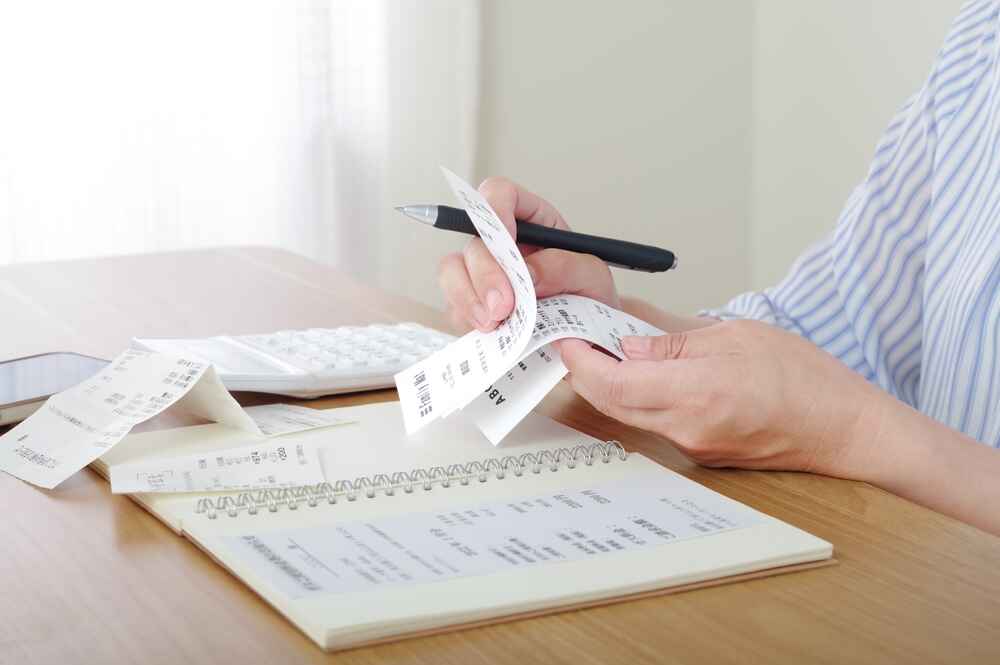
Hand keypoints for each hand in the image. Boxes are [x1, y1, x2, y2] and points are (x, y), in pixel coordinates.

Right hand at [438, 177, 618, 333]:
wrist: (584, 338)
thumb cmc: (589, 298)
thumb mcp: (593, 276)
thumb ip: (567, 267)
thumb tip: (529, 272)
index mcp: (530, 221)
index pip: (499, 194)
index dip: (493, 210)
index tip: (505, 242)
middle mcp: (500, 243)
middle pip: (474, 240)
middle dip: (486, 274)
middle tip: (504, 306)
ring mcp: (481, 273)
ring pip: (452, 270)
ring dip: (469, 298)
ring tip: (496, 324)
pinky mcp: (471, 302)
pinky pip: (453, 305)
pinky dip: (469, 320)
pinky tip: (494, 332)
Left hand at [557, 319, 882, 476]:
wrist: (843, 430)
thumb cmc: (804, 378)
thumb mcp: (736, 336)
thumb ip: (673, 341)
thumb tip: (626, 341)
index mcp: (696, 391)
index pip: (612, 381)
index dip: (580, 360)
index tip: (568, 337)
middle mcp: (686, 427)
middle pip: (610, 402)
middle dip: (584, 371)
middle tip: (578, 340)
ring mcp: (691, 446)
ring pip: (628, 414)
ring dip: (609, 385)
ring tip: (608, 349)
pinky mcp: (698, 453)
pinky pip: (653, 423)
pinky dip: (637, 397)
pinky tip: (642, 374)